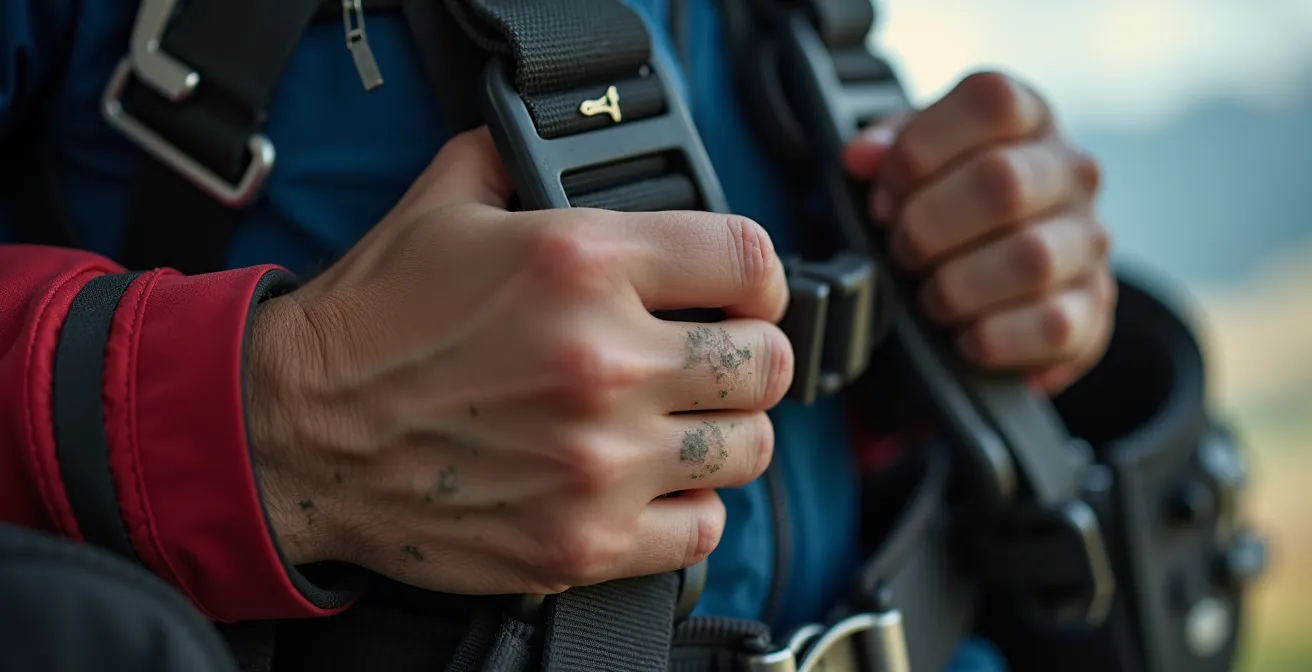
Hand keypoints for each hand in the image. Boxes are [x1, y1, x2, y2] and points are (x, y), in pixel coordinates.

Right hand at [244, 129, 792, 594]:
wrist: (297, 433)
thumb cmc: (370, 326)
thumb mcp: (443, 205)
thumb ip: (518, 161)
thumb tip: (554, 150)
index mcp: (581, 263)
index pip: (749, 260)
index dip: (758, 277)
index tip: (744, 294)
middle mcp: (603, 361)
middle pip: (766, 363)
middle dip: (749, 356)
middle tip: (716, 362)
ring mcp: (598, 460)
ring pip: (748, 449)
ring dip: (725, 433)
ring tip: (684, 423)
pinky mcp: (582, 540)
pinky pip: (702, 531)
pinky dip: (689, 509)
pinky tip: (653, 485)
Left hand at [843, 72, 1114, 393]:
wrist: (1004, 283)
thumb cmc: (952, 208)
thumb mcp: (917, 162)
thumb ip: (890, 149)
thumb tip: (862, 155)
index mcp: (1028, 119)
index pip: (991, 101)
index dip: (920, 151)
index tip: (884, 196)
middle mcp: (1071, 171)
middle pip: (1002, 182)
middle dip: (927, 227)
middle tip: (902, 253)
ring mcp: (1089, 239)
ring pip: (1030, 258)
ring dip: (956, 287)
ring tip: (930, 298)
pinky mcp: (1093, 308)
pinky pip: (1051, 325)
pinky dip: (992, 337)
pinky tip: (963, 337)